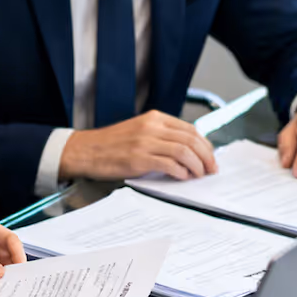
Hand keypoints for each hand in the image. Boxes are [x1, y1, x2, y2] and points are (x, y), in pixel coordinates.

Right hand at [59, 111, 217, 181]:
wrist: (85, 151)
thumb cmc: (109, 145)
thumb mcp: (138, 131)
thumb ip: (160, 136)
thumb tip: (185, 151)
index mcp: (154, 118)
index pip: (190, 128)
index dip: (205, 144)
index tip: (210, 156)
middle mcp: (151, 127)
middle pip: (191, 139)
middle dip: (206, 156)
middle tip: (211, 169)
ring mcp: (145, 142)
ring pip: (184, 152)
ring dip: (197, 166)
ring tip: (199, 175)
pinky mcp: (139, 159)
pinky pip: (169, 165)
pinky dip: (181, 172)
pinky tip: (183, 177)